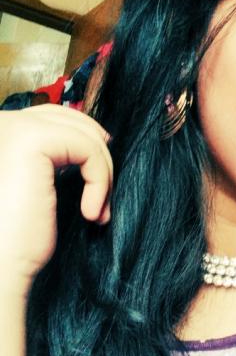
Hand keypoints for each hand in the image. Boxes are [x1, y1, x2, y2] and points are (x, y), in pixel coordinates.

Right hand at [0, 105, 112, 294]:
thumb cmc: (17, 239)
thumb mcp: (39, 185)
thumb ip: (56, 157)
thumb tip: (102, 136)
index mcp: (2, 132)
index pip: (53, 117)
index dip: (84, 140)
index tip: (101, 175)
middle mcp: (2, 122)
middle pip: (70, 118)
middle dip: (96, 154)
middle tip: (105, 195)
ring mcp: (13, 127)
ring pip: (83, 134)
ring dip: (101, 174)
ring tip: (97, 212)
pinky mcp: (31, 140)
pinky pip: (88, 149)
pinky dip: (100, 181)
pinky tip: (91, 214)